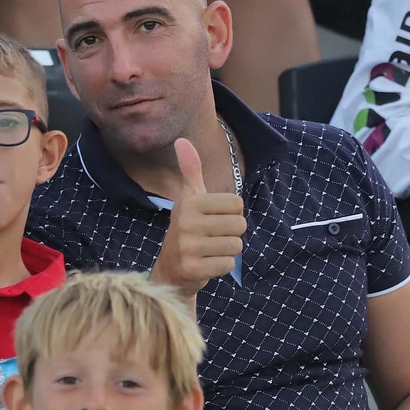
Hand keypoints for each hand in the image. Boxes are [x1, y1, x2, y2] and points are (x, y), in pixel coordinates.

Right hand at [149, 138, 245, 298]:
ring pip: (236, 245)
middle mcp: (186, 222)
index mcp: (190, 202)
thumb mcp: (188, 198)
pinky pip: (228, 264)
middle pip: (240, 225)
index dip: (231, 213)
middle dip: (232, 233)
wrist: (170, 269)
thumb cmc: (187, 229)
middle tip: (213, 237)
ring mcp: (188, 247)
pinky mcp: (192, 269)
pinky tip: (206, 264)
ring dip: (227, 251)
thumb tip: (181, 140)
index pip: (237, 204)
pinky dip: (221, 266)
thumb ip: (190, 170)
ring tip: (210, 251)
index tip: (213, 219)